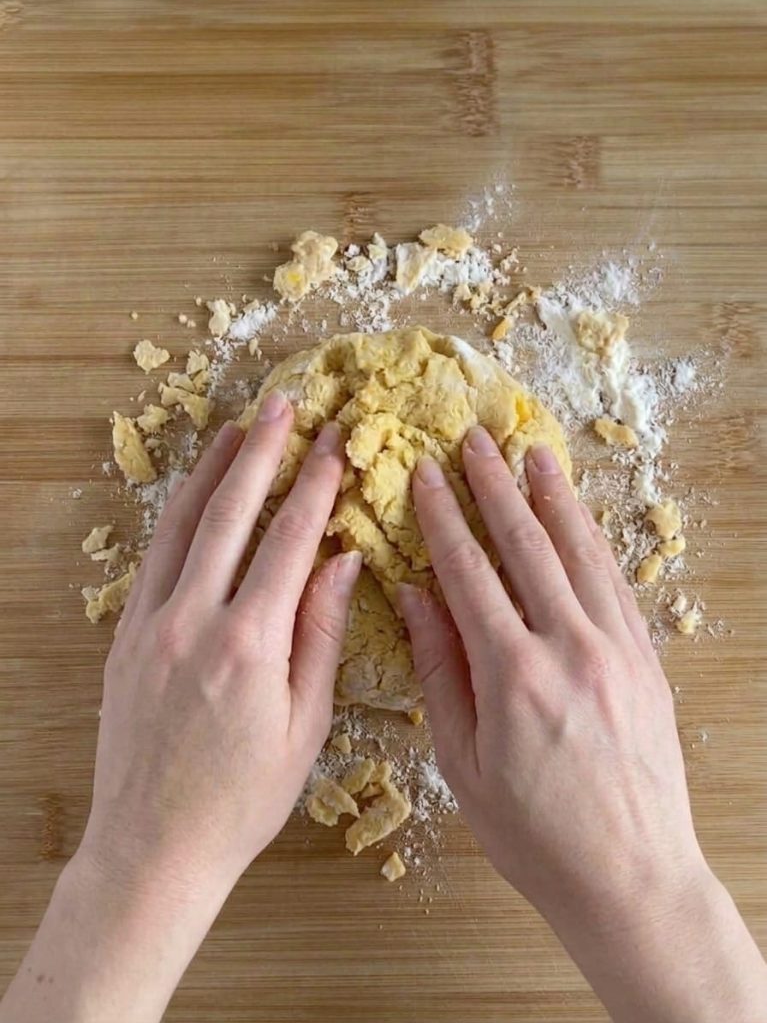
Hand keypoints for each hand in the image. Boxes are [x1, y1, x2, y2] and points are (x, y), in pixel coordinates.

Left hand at [1, 393, 360, 1022]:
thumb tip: (343, 563)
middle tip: (284, 404)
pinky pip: (154, 557)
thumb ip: (322, 635)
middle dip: (261, 451)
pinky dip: (178, 516)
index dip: (316, 484)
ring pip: (181, 525)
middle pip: (230, 514)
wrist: (152, 847)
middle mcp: (193, 622)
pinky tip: (196, 497)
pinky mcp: (125, 637)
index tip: (335, 443)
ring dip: (213, 471)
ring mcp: (150, 625)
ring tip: (238, 429)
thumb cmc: (241, 799)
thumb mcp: (304, 726)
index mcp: (249, 645)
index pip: (289, 541)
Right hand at [399, 427, 766, 1022]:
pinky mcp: (646, 661)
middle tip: (474, 440)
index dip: (443, 518)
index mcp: (513, 675)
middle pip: (526, 547)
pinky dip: (594, 543)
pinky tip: (580, 519)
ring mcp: (617, 650)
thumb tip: (414, 597)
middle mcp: (570, 648)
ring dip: (553, 499)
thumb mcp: (462, 763)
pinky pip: (616, 585)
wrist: (630, 878)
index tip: (424, 475)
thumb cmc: (534, 835)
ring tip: (533, 455)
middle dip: (494, 488)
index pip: (469, 572)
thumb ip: (439, 671)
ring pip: (579, 553)